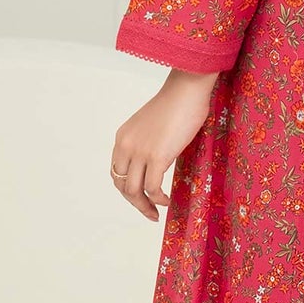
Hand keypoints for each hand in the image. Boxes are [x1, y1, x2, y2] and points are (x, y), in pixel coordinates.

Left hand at [110, 68, 219, 219]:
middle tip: (150, 212)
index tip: (141, 198)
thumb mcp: (152, 126)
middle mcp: (126, 146)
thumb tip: (157, 163)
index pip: (116, 172)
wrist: (187, 91)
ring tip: (158, 211)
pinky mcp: (157, 156)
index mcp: (122, 138)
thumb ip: (147, 144)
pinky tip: (167, 201)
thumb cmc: (177, 104)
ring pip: (134, 190)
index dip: (127, 190)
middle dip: (135, 202)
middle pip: (121, 185)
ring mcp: (140, 152)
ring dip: (145, 206)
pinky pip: (152, 187)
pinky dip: (158, 199)